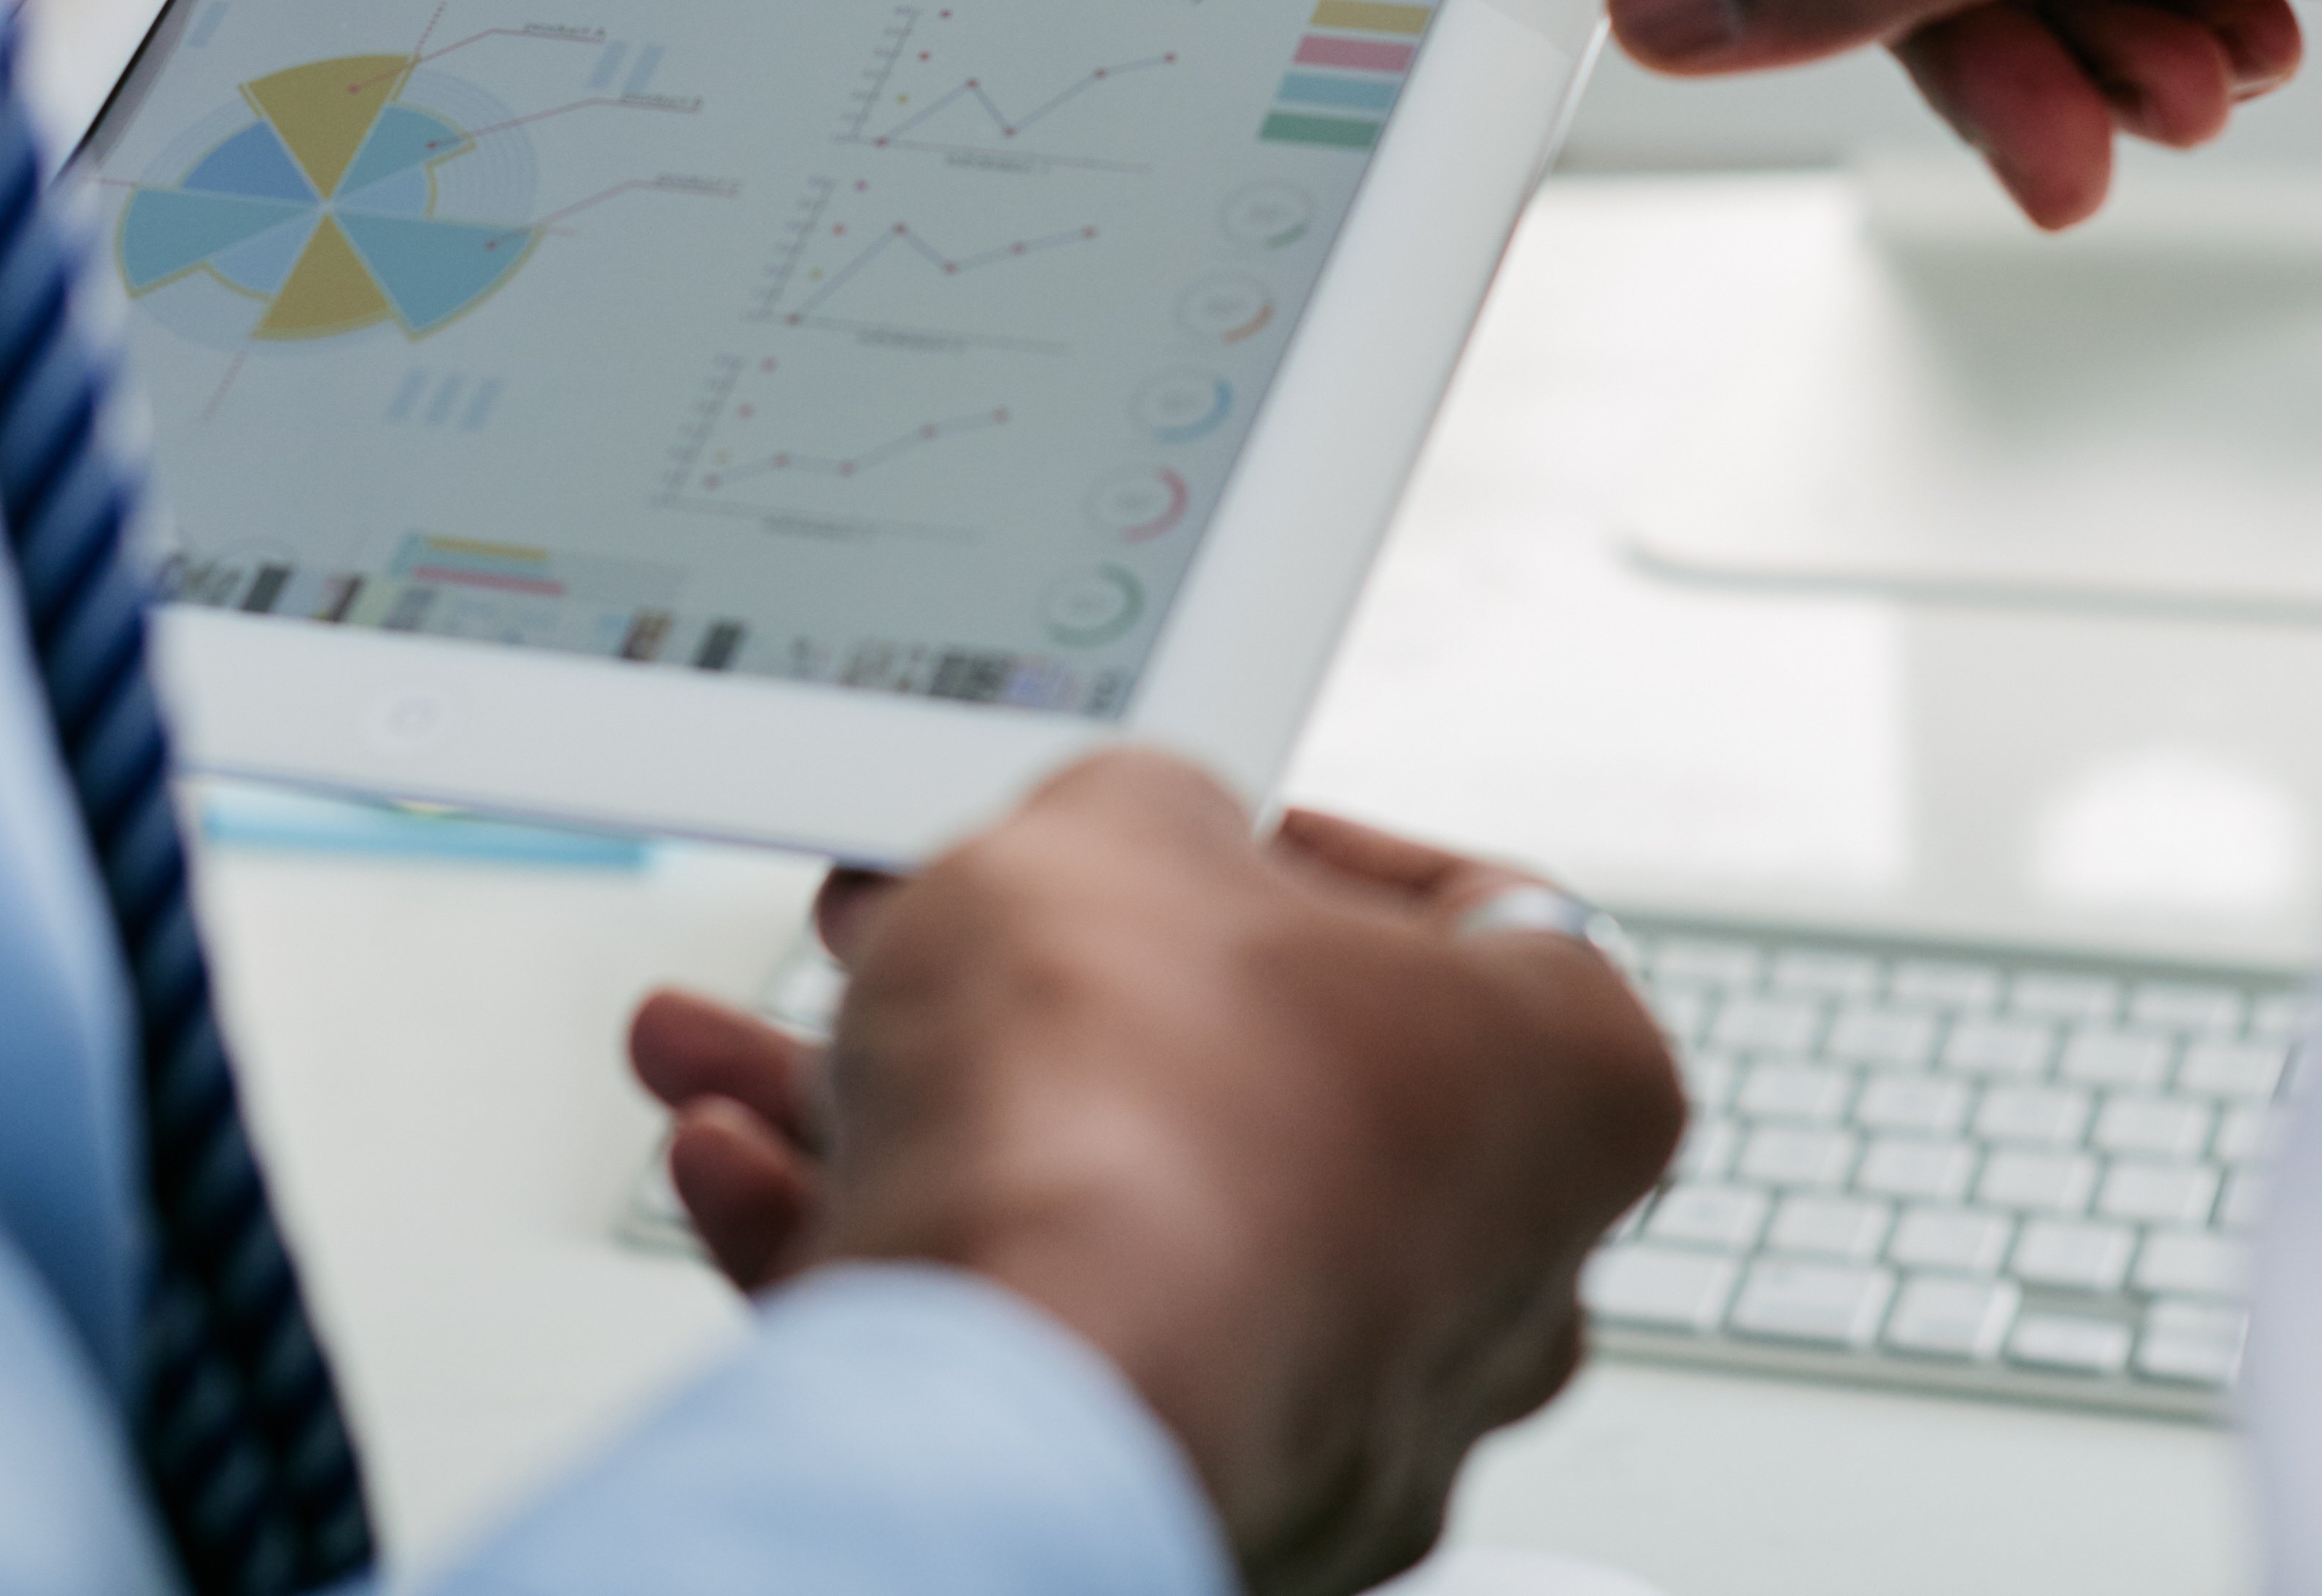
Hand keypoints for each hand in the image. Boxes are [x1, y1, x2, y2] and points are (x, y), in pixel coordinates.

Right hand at [626, 756, 1681, 1595]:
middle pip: (1240, 1075)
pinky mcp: (1202, 1510)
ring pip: (1113, 1217)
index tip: (1185, 836)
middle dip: (1033, 990)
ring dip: (915, 1118)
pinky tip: (752, 1180)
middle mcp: (1494, 1269)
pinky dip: (909, 1257)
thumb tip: (1132, 836)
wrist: (1011, 1393)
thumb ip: (1143, 811)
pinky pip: (1050, 1352)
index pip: (1474, 922)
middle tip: (909, 928)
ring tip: (752, 1056)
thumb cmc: (1126, 1115)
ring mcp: (1349, 1408)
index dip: (1298, 851)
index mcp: (1570, 1081)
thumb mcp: (1116, 822)